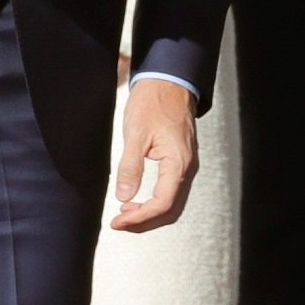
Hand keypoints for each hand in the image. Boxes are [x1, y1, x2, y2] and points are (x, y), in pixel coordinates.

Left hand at [110, 77, 196, 231]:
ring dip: (150, 214)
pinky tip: (137, 200)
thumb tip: (124, 197)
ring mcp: (187, 165)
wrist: (169, 80)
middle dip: (144, 222)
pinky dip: (156, 202)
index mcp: (178, 162)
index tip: (116, 222)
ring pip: (173, 203)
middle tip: (118, 223)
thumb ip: (130, 166)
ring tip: (125, 214)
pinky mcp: (182, 161)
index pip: (162, 204)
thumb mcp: (136, 133)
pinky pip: (172, 191)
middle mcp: (188, 167)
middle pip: (171, 210)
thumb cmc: (153, 102)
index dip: (139, 218)